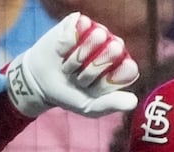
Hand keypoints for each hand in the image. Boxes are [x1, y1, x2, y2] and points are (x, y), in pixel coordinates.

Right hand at [3, 11, 138, 118]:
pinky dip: (64, 46)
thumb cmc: (68, 94)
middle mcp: (112, 47)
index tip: (95, 87)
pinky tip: (60, 53)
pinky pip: (75, 30)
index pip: (128, 68)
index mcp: (120, 68)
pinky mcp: (78, 22)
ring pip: (95, 38)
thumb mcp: (88, 106)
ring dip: (76, 59)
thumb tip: (132, 102)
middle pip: (113, 50)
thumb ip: (109, 104)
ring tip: (68, 68)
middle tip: (78, 79)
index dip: (111, 77)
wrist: (40, 82)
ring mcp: (96, 32)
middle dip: (91, 70)